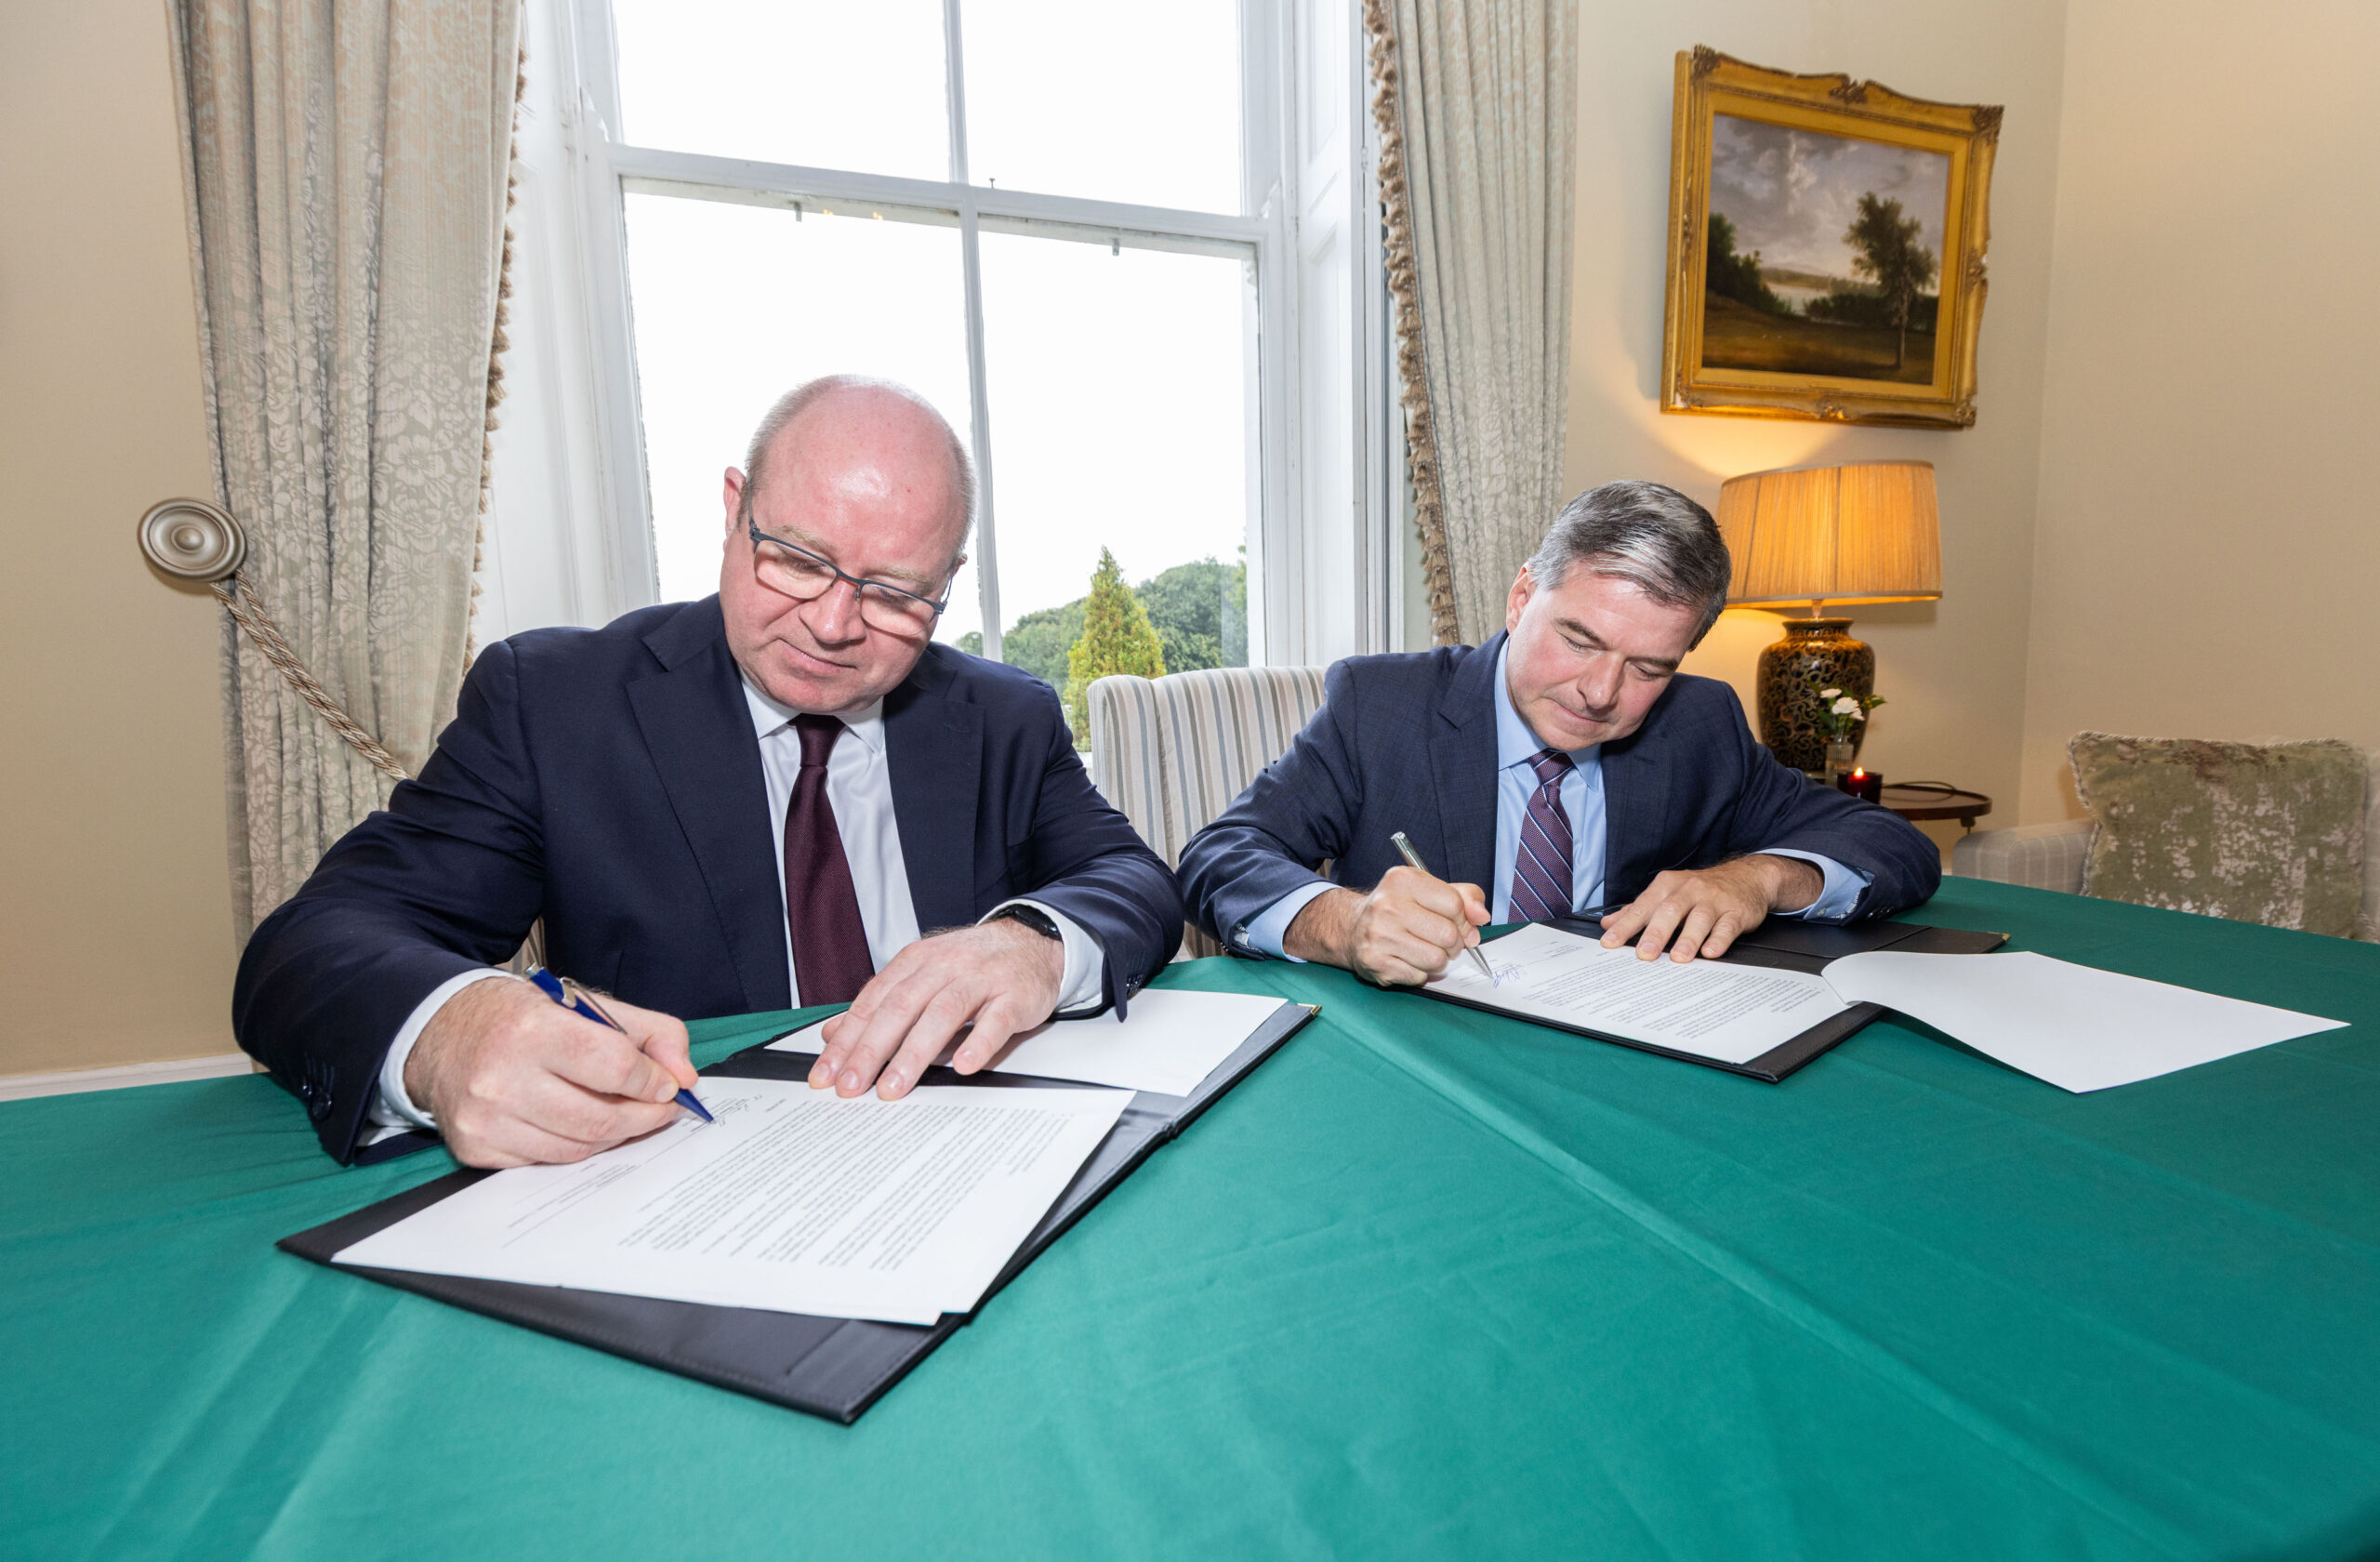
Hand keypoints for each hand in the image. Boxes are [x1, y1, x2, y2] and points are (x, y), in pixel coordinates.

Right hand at [403, 977, 697, 1167]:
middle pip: (600, 1117)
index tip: (667, 1084)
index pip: (615, 1066)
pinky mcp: (475, 1147)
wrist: (440, 1033)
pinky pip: (546, 1162)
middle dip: (644, 1117)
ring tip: (623, 1115)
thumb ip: (648, 1032)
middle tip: (660, 1109)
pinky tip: (578, 1124)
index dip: (653, 1080)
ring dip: (614, 1135)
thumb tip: (685, 1076)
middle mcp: (502, 1077)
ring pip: (577, 1148)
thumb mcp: (583, 1004)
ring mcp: (485, 1119)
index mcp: (532, 1030)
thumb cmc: (518, 1017)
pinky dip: (574, 1147)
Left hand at [808, 920, 1064, 1100]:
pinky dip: (979, 1043)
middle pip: (901, 1007)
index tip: (827, 1073)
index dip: (847, 1039)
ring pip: (943, 1014)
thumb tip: (834, 1034)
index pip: (873, 1002)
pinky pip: (996, 1021)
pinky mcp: (1015, 995)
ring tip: (895, 1086)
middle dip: (871, 1050)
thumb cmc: (974, 964)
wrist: (1033, 942)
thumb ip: (880, 1005)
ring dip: (915, 1052)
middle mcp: (945, 966)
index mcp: (917, 961)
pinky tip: (963, 1066)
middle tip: (851, 1086)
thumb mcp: (922, 976)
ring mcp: (981, 979)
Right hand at [1284, 866, 1489, 985]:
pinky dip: (1420, 972)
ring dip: (1438, 960)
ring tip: (1423, 950)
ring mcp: (1379, 935)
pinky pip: (1420, 976)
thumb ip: (1464, 897)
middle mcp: (1387, 905)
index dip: (1463, 919)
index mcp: (1403, 880)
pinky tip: (1406, 959)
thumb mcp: (1429, 890)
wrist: (1353, 928)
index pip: (1455, 904)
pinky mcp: (1376, 962)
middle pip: (1449, 935)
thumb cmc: (1399, 909)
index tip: (1455, 922)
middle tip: (1440, 940)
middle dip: (1453, 943)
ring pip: (1438, 960)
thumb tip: (1482, 916)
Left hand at [1596, 854, 1821, 962]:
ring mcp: (1714, 901)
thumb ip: (1639, 909)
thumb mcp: (1667, 893)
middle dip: (1656, 933)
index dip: (1626, 925)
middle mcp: (1690, 890)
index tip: (1610, 942)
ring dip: (1688, 938)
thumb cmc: (1700, 890)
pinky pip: (1727, 926)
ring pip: (1700, 918)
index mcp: (1668, 886)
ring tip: (1679, 958)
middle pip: (1670, 911)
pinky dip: (1719, 939)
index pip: (1643, 907)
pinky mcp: (1736, 912)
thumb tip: (1608, 924)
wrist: (1746, 877)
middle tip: (1644, 954)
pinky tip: (1711, 952)